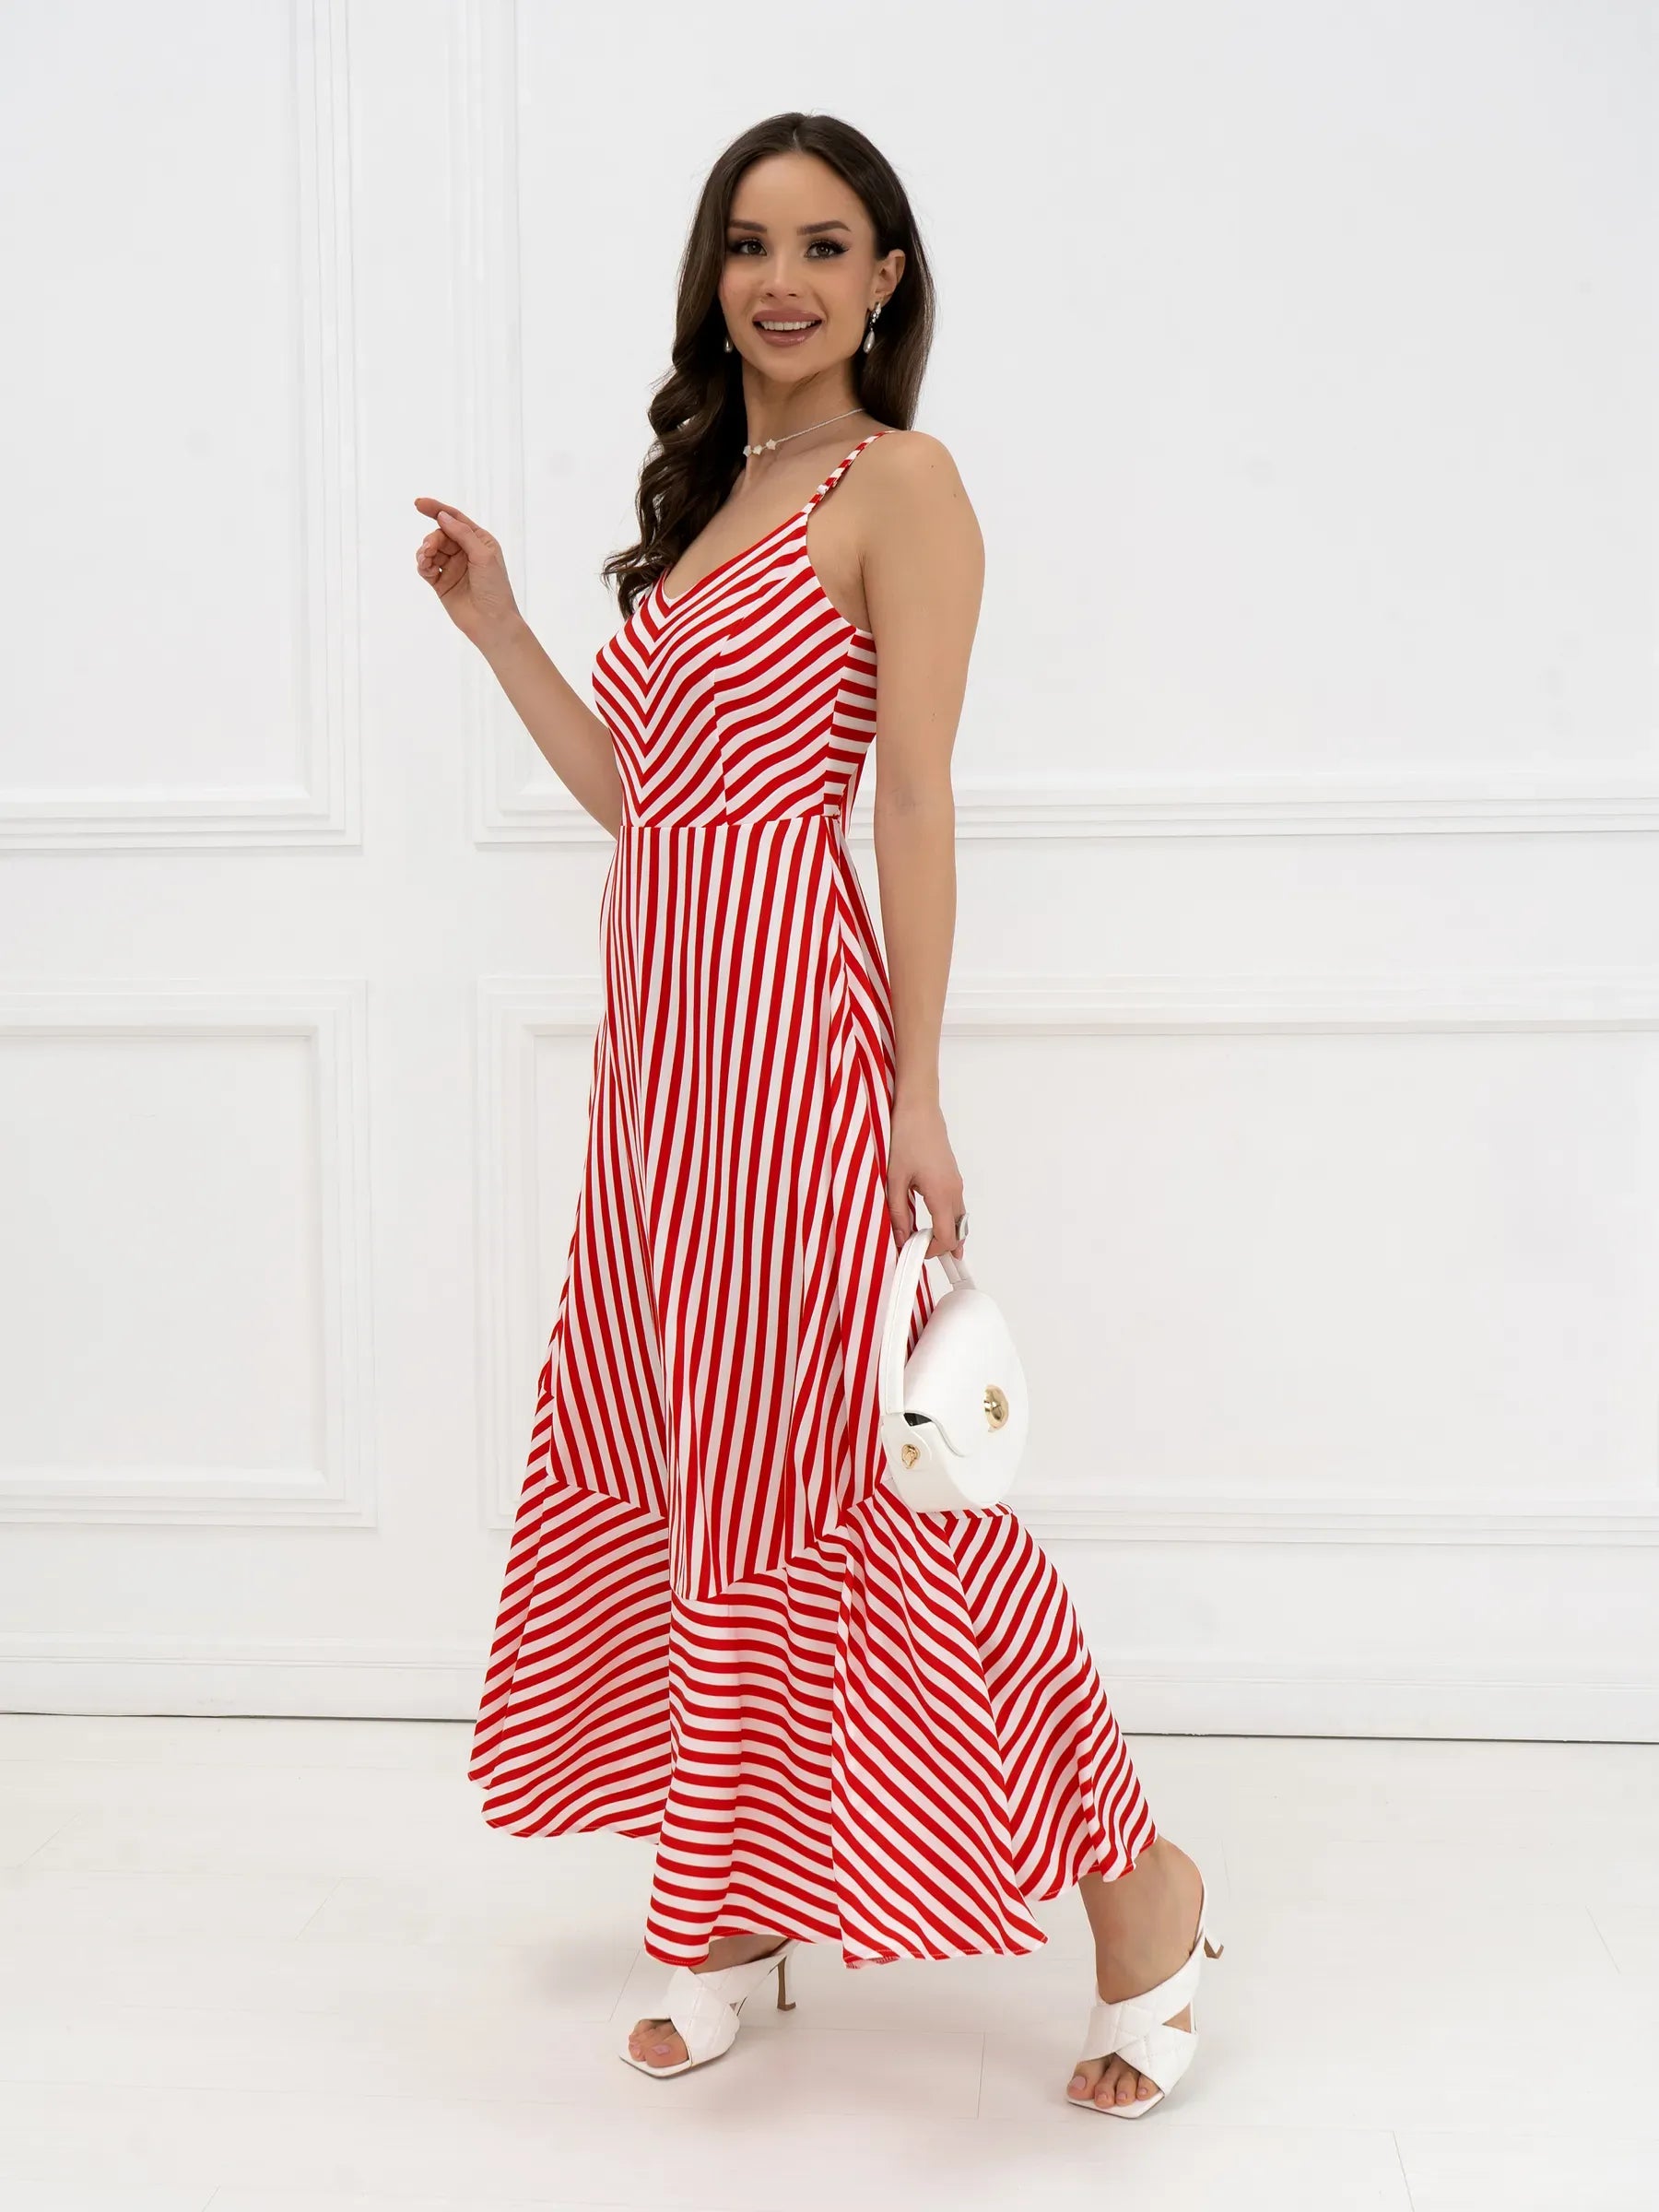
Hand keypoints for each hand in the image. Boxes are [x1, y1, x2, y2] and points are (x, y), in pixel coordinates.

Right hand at [413, 497, 524, 647]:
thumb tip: (443, 516)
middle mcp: (465, 552)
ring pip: (431, 550)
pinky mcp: (442, 583)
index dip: (437, 509)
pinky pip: (427, 568)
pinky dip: (423, 565)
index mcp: (479, 541)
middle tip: (429, 548)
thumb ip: (463, 534)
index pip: (455, 519)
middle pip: (441, 535)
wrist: (492, 623)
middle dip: (432, 538)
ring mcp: (453, 568)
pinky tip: (426, 567)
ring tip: (426, 559)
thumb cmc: (495, 589)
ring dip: (425, 551)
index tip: (419, 504)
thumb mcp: (483, 555)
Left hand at [887, 1094, 965, 1260]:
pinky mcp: (953, 1177)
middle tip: (919, 1252)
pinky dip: (948, 1220)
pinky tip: (929, 1222)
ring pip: (960, 1220)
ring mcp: (957, 1183)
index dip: (933, 1251)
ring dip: (946, 1234)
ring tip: (923, 1241)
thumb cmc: (906, 1138)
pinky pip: (957, 1207)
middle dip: (942, 1247)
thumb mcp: (894, 1179)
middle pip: (959, 1233)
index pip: (946, 1237)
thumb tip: (901, 1239)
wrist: (919, 1110)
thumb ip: (898, 1213)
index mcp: (941, 1194)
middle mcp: (955, 1191)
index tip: (914, 1253)